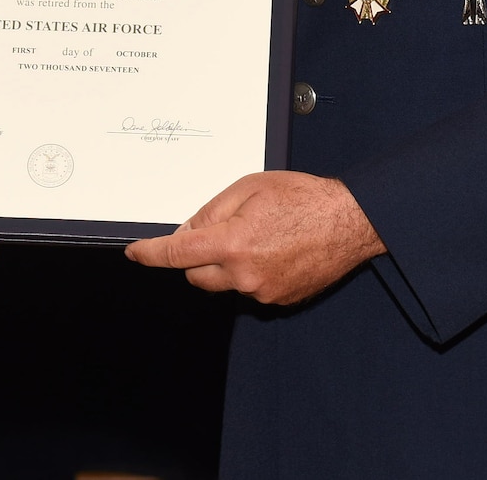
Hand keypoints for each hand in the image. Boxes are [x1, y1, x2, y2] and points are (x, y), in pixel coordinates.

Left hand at [123, 171, 384, 305]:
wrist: (350, 222)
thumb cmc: (303, 197)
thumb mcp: (249, 187)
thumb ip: (211, 211)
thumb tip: (187, 231)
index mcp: (233, 244)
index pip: (177, 255)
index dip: (151, 255)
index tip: (135, 254)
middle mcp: (245, 275)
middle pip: (197, 275)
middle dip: (197, 257)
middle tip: (220, 231)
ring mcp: (263, 292)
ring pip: (225, 283)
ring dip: (228, 265)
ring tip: (259, 236)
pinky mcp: (280, 300)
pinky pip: (251, 289)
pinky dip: (252, 273)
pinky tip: (274, 250)